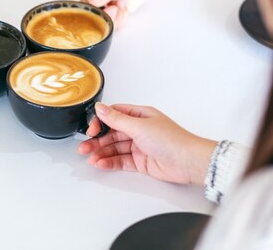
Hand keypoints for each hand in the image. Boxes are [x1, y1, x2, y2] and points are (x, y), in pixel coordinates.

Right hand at [78, 103, 216, 184]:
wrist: (188, 162)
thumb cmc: (171, 140)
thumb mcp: (139, 126)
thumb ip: (116, 119)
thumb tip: (100, 108)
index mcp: (140, 115)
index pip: (114, 115)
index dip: (100, 122)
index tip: (91, 129)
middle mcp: (139, 129)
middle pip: (111, 133)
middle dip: (97, 140)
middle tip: (84, 147)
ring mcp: (139, 146)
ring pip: (114, 148)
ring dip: (101, 152)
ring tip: (90, 158)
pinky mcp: (140, 161)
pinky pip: (121, 160)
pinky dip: (110, 162)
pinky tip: (101, 163)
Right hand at [80, 0, 147, 28]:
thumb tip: (92, 0)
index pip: (87, 8)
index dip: (99, 12)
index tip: (114, 7)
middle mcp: (93, 0)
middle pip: (95, 18)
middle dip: (111, 16)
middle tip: (120, 5)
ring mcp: (101, 9)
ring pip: (104, 24)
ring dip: (118, 18)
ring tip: (123, 5)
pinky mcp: (109, 15)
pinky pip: (112, 24)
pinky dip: (121, 19)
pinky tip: (124, 10)